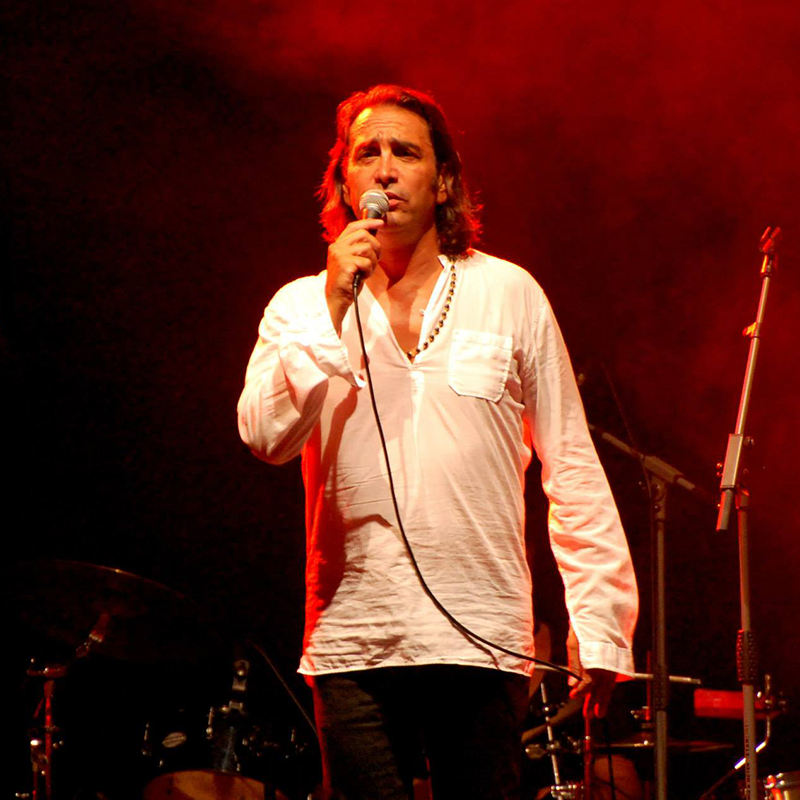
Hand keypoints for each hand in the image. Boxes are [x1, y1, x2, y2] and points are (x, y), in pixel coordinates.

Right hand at [325, 218, 382, 333]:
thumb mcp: (352, 261)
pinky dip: (368, 271)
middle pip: (364, 235)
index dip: (368, 222)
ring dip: (372, 262)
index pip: (353, 226)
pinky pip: (366, 262)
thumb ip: (358, 249)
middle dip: (375, 247)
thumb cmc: (347, 281)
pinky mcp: (345, 264)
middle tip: (375, 259)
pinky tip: (362, 277)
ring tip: (366, 271)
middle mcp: (337, 247)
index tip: (380, 222)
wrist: (336, 298)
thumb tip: (373, 236)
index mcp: (338, 245)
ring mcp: (340, 255)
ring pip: (367, 248)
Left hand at [566, 625, 616, 718]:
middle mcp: (607, 662)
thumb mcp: (573, 642)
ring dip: (602, 698)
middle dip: (594, 702)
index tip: (573, 697)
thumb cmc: (586, 622)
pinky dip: (608, 686)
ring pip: (609, 685)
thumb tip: (572, 683)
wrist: (602, 608)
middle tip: (589, 716)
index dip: (582, 692)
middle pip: (601, 688)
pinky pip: (613, 677)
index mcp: (596, 659)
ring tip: (598, 712)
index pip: (589, 682)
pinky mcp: (617, 658)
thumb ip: (574, 664)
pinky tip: (604, 694)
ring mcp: (614, 660)